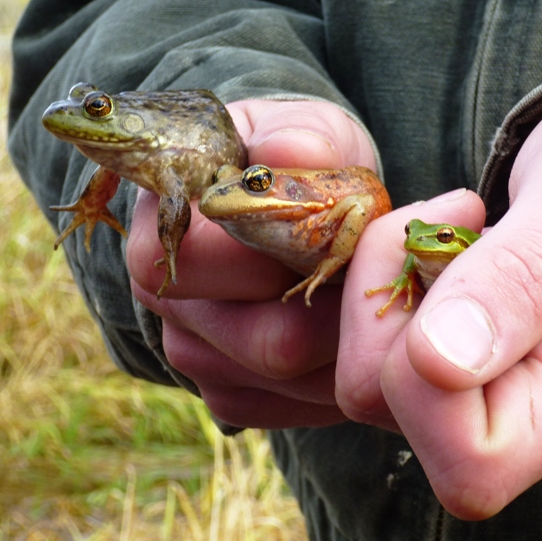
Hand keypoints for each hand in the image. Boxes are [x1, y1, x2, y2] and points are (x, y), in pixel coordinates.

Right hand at [127, 99, 375, 428]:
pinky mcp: (229, 396)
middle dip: (339, 310)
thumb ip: (300, 136)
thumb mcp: (305, 130)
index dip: (291, 251)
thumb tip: (284, 153)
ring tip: (370, 302)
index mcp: (166, 223)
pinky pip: (294, 410)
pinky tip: (349, 337)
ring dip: (347, 346)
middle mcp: (164, 297)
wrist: (287, 213)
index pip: (211, 260)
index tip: (347, 226)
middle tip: (377, 275)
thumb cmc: (293, 168)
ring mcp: (193, 354)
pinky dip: (338, 378)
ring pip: (290, 381)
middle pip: (264, 340)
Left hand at [336, 88, 541, 518]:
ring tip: (454, 224)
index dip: (423, 377)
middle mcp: (526, 414)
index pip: (473, 462)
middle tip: (456, 219)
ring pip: (363, 375)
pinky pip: (366, 342)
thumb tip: (438, 365)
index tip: (458, 251)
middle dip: (390, 301)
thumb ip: (526, 276)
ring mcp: (475, 396)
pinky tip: (437, 242)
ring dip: (384, 282)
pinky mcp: (437, 371)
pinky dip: (380, 281)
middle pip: (391, 409)